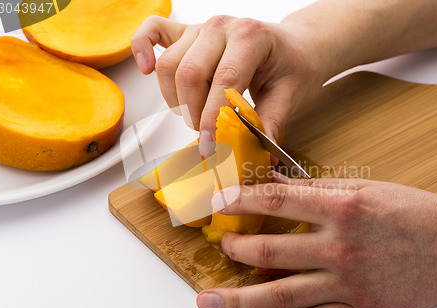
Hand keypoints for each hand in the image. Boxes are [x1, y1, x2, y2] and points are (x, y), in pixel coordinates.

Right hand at [131, 15, 329, 145]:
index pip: (224, 81)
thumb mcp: (290, 94)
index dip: (213, 119)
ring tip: (194, 115)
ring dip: (175, 98)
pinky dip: (142, 48)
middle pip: (189, 73)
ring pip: (170, 64)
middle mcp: (222, 27)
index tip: (211, 146)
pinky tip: (145, 68)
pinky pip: (153, 32)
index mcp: (251, 37)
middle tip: (206, 134)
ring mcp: (202, 27)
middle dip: (193, 113)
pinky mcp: (188, 32)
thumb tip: (258, 151)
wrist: (295, 45)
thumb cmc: (293, 65)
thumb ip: (270, 122)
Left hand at [196, 173, 436, 307]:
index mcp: (342, 207)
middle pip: (272, 248)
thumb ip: (316, 188)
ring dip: (240, 297)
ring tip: (208, 299)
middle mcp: (341, 245)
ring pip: (282, 291)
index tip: (219, 204)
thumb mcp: (364, 188)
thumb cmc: (412, 211)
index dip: (241, 201)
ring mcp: (349, 281)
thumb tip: (275, 182)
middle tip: (223, 245)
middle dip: (238, 247)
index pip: (278, 201)